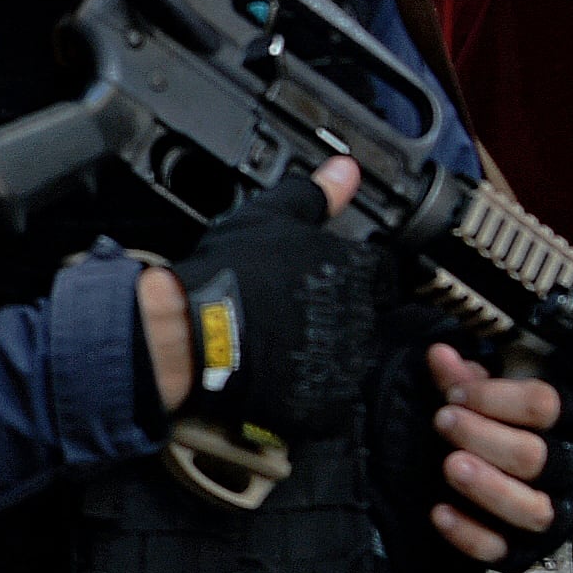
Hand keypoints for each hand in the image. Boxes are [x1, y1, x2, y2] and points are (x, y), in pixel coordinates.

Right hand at [136, 155, 361, 410]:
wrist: (194, 332)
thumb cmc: (230, 272)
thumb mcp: (271, 216)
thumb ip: (316, 193)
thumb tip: (347, 168)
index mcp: (354, 270)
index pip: (377, 269)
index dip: (353, 272)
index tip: (328, 280)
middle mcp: (360, 317)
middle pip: (364, 315)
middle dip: (337, 315)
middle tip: (294, 316)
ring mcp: (344, 363)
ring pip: (348, 359)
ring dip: (326, 355)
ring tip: (283, 350)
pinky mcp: (324, 404)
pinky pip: (330, 402)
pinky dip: (312, 395)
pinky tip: (284, 383)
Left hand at [413, 345, 566, 563]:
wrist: (532, 485)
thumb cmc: (516, 429)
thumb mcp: (498, 398)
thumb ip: (468, 380)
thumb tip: (439, 356)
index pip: (546, 405)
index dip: (497, 397)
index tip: (456, 393)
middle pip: (535, 457)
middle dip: (485, 437)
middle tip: (445, 421)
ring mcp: (556, 516)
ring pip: (531, 509)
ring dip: (487, 487)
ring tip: (450, 464)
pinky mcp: (528, 551)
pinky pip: (502, 550)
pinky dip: (469, 534)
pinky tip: (440, 513)